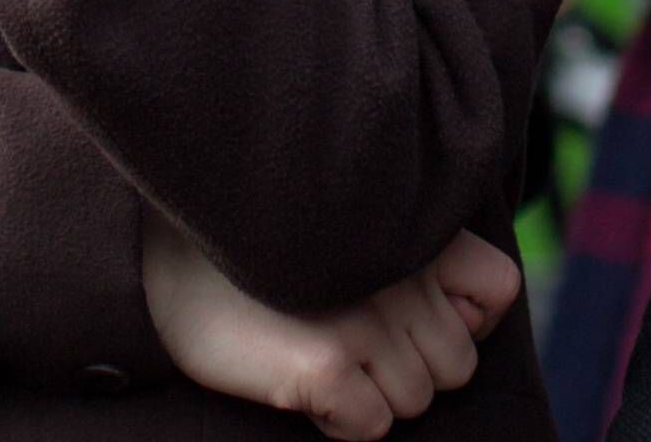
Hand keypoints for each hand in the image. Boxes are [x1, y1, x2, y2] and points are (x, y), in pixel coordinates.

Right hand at [140, 218, 519, 438]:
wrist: (154, 257)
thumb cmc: (252, 252)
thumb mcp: (348, 229)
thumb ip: (415, 258)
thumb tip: (468, 319)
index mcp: (411, 231)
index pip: (496, 290)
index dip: (460, 316)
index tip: (410, 310)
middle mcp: (398, 274)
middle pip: (456, 365)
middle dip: (407, 366)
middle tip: (342, 335)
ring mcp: (365, 323)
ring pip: (415, 402)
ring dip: (372, 394)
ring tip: (316, 350)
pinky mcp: (326, 368)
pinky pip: (371, 428)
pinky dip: (340, 420)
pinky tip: (302, 384)